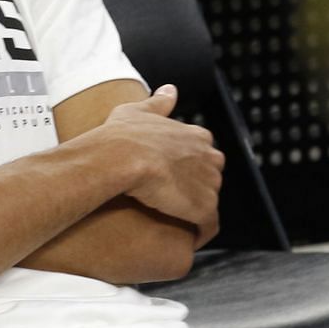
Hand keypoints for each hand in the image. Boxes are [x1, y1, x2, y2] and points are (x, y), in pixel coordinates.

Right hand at [96, 85, 223, 245]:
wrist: (118, 158)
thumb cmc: (121, 136)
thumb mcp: (138, 110)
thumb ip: (159, 102)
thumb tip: (170, 90)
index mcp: (197, 136)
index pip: (201, 153)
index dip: (183, 166)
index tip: (166, 175)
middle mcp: (210, 158)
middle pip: (209, 177)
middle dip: (193, 188)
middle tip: (167, 198)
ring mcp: (209, 184)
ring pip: (207, 200)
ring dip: (193, 210)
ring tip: (171, 221)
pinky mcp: (203, 208)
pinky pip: (207, 226)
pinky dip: (199, 232)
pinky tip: (184, 237)